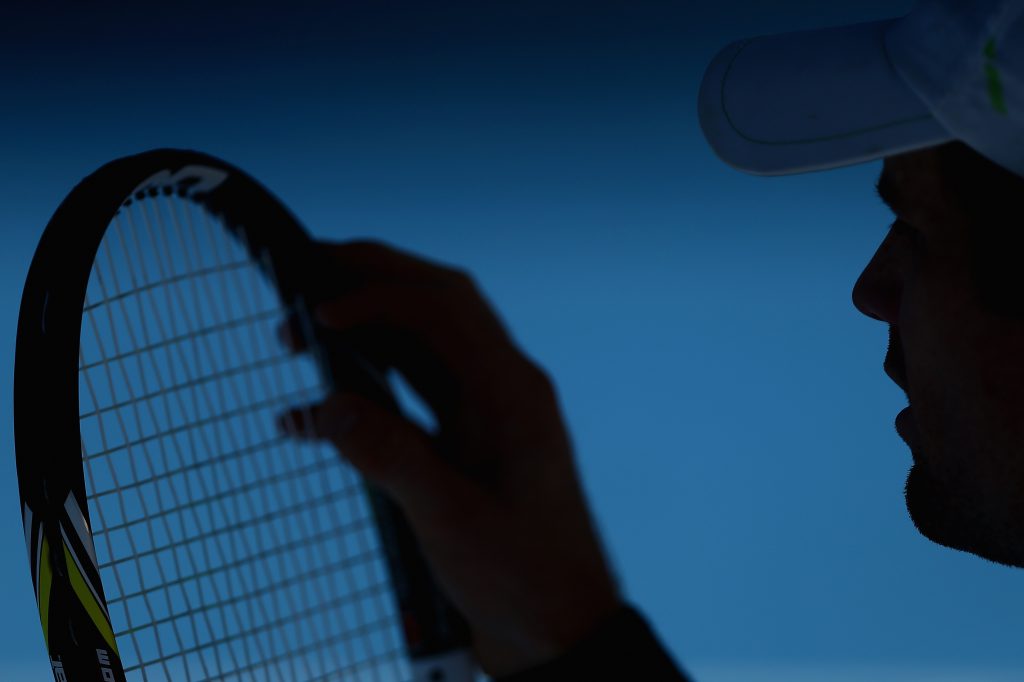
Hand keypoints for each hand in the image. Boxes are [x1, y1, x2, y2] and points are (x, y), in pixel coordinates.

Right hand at [279, 239, 622, 675]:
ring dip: (364, 333)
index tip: (319, 314)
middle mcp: (501, 388)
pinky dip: (364, 395)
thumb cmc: (524, 579)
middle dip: (373, 281)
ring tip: (299, 335)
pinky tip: (314, 417)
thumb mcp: (453, 522)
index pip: (445, 311)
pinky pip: (410, 399)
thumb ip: (392, 460)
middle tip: (306, 273)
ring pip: (420, 346)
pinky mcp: (465, 443)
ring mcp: (484, 414)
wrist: (559, 630)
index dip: (379, 297)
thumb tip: (326, 408)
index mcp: (512, 393)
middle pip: (436, 307)